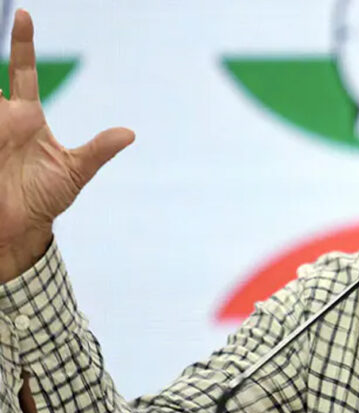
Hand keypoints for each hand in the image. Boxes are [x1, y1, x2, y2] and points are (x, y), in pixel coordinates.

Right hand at [0, 9, 134, 279]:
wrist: (22, 228)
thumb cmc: (46, 198)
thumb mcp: (75, 172)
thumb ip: (98, 150)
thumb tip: (129, 134)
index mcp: (28, 118)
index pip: (22, 71)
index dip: (22, 44)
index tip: (24, 15)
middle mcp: (4, 119)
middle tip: (7, 17)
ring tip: (1, 102)